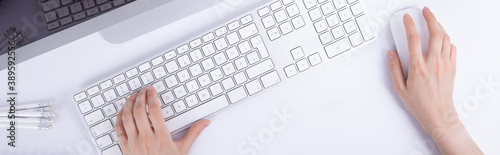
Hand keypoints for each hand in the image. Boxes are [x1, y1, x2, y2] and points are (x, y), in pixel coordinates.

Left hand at [115, 86, 210, 154]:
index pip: (155, 111)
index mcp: (161, 137)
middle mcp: (146, 139)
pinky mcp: (125, 148)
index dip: (152, 97)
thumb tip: (204, 123)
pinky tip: (123, 111)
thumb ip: (193, 133)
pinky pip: (119, 128)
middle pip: (140, 111)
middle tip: (143, 91)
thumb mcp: (183, 149)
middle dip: (140, 97)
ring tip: (133, 97)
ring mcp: (134, 143)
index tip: (152, 90)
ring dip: (129, 104)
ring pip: (127, 117)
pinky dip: (119, 117)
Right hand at [387, 7, 481, 153]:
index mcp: (417, 67)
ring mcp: (444, 64)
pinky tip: (442, 39)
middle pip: (434, 33)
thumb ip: (394, 69)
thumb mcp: (400, 88)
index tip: (407, 18)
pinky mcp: (452, 68)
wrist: (438, 115)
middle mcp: (433, 63)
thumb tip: (391, 55)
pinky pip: (452, 48)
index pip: (413, 39)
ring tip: (433, 22)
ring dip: (439, 27)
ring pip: (445, 38)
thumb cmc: (420, 104)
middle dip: (430, 18)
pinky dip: (447, 40)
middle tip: (425, 11)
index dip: (409, 25)